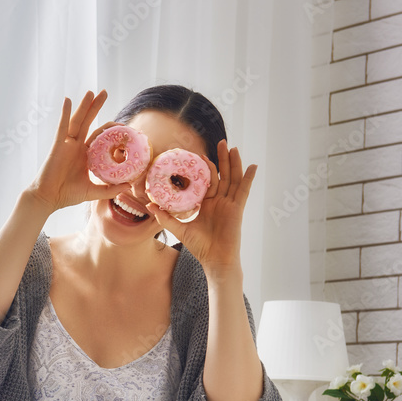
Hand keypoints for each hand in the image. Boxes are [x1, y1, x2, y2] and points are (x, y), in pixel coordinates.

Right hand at [27, 90, 130, 213]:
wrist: (48, 198)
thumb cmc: (66, 195)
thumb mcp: (93, 192)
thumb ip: (110, 189)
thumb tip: (128, 187)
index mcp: (84, 154)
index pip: (98, 136)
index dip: (109, 129)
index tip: (122, 124)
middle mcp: (75, 146)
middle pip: (87, 122)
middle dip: (95, 107)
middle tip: (104, 92)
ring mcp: (66, 144)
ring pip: (77, 121)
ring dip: (84, 106)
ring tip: (91, 92)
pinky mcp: (57, 146)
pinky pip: (62, 127)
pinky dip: (65, 113)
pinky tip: (68, 100)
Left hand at [146, 140, 256, 277]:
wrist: (214, 259)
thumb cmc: (200, 246)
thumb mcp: (180, 229)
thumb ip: (165, 217)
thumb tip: (149, 205)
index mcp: (208, 204)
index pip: (207, 181)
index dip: (205, 168)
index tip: (199, 154)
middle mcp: (220, 201)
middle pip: (222, 175)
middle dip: (222, 159)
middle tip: (220, 142)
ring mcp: (229, 204)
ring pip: (233, 179)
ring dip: (234, 163)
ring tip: (233, 148)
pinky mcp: (237, 208)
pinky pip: (243, 191)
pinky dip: (248, 178)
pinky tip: (252, 166)